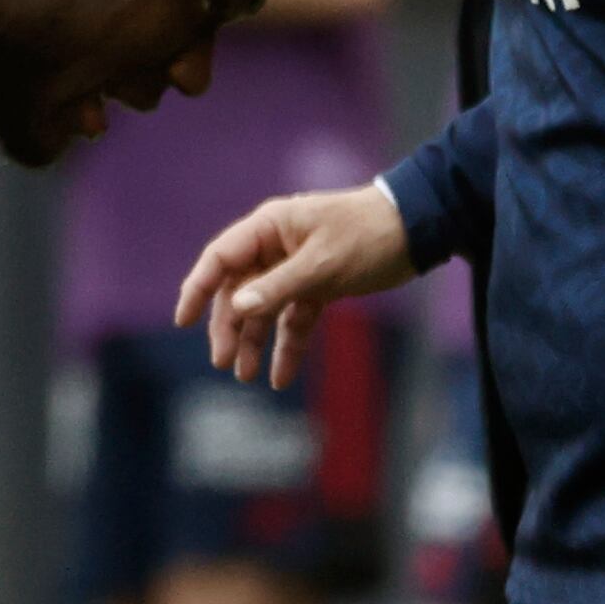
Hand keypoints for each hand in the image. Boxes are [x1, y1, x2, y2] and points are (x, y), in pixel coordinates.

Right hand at [178, 180, 413, 386]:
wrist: (420, 230)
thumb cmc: (369, 235)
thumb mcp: (323, 264)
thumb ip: (278, 286)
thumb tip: (237, 308)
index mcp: (268, 228)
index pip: (220, 259)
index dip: (198, 289)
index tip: (183, 321)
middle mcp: (275, 247)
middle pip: (239, 290)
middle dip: (230, 328)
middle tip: (223, 362)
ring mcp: (296, 267)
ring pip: (264, 308)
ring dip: (255, 341)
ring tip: (247, 375)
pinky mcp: (319, 285)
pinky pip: (295, 318)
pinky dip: (289, 345)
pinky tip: (282, 375)